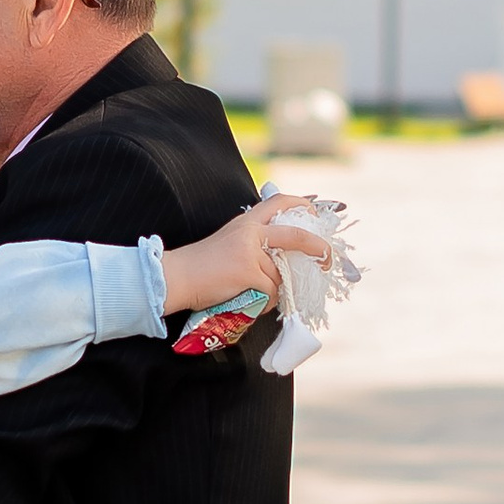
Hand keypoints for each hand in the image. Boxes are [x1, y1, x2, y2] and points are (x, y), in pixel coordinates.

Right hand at [160, 195, 330, 319]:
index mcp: (246, 222)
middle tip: (326, 259)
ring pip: (281, 275)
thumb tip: (285, 264)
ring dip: (275, 290)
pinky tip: (250, 300)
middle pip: (296, 235)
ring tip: (254, 294)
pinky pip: (272, 291)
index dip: (302, 205)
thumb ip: (255, 245)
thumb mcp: (230, 243)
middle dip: (318, 248)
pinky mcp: (248, 272)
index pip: (279, 202)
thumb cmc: (200, 267)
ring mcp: (250, 252)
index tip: (315, 215)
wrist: (176, 277)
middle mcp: (250, 232)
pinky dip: (266, 301)